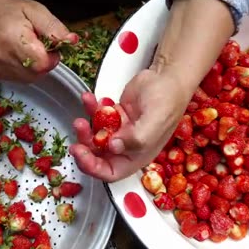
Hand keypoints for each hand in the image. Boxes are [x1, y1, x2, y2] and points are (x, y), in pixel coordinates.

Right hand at [0, 0, 77, 81]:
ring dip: (35, 67)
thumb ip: (54, 28)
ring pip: (30, 78)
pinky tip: (20, 56)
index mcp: (12, 38)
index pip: (41, 63)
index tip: (49, 46)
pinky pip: (20, 79)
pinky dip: (25, 70)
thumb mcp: (36, 11)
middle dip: (44, 62)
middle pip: (37, 73)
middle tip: (39, 46)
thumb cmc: (12, 11)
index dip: (51, 58)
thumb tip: (72, 41)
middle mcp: (1, 56)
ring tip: (28, 49)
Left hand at [69, 69, 194, 181]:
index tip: (81, 153)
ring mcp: (120, 131)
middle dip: (85, 144)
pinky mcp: (115, 116)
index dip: (93, 167)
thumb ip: (136, 138)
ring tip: (85, 110)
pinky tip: (89, 99)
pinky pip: (97, 116)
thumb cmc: (168, 100)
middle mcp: (127, 146)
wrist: (168, 76)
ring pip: (95, 136)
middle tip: (79, 128)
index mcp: (138, 156)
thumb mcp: (155, 122)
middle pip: (98, 155)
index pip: (111, 172)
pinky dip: (91, 108)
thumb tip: (114, 147)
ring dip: (86, 126)